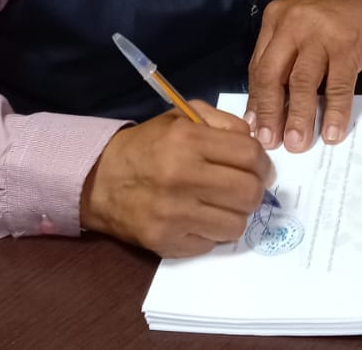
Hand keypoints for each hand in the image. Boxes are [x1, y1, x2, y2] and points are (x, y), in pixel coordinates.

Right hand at [80, 100, 273, 257]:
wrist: (98, 181)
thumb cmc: (146, 146)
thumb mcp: (180, 118)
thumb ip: (222, 123)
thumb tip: (255, 143)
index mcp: (187, 140)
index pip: (250, 155)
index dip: (263, 163)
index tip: (260, 168)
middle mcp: (181, 177)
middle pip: (249, 192)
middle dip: (255, 190)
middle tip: (244, 187)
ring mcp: (174, 214)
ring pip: (236, 224)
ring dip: (235, 214)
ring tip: (220, 204)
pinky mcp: (167, 241)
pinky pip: (212, 243)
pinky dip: (212, 232)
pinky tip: (198, 218)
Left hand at [245, 0, 361, 153]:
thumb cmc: (335, 22)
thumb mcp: (300, 30)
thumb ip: (282, 61)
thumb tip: (265, 110)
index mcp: (276, 19)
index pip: (259, 67)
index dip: (256, 101)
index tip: (254, 128)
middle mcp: (294, 24)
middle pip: (274, 75)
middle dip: (270, 113)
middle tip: (271, 142)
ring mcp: (321, 35)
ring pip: (302, 83)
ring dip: (299, 117)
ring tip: (297, 143)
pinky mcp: (349, 47)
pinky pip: (338, 87)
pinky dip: (334, 112)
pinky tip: (332, 132)